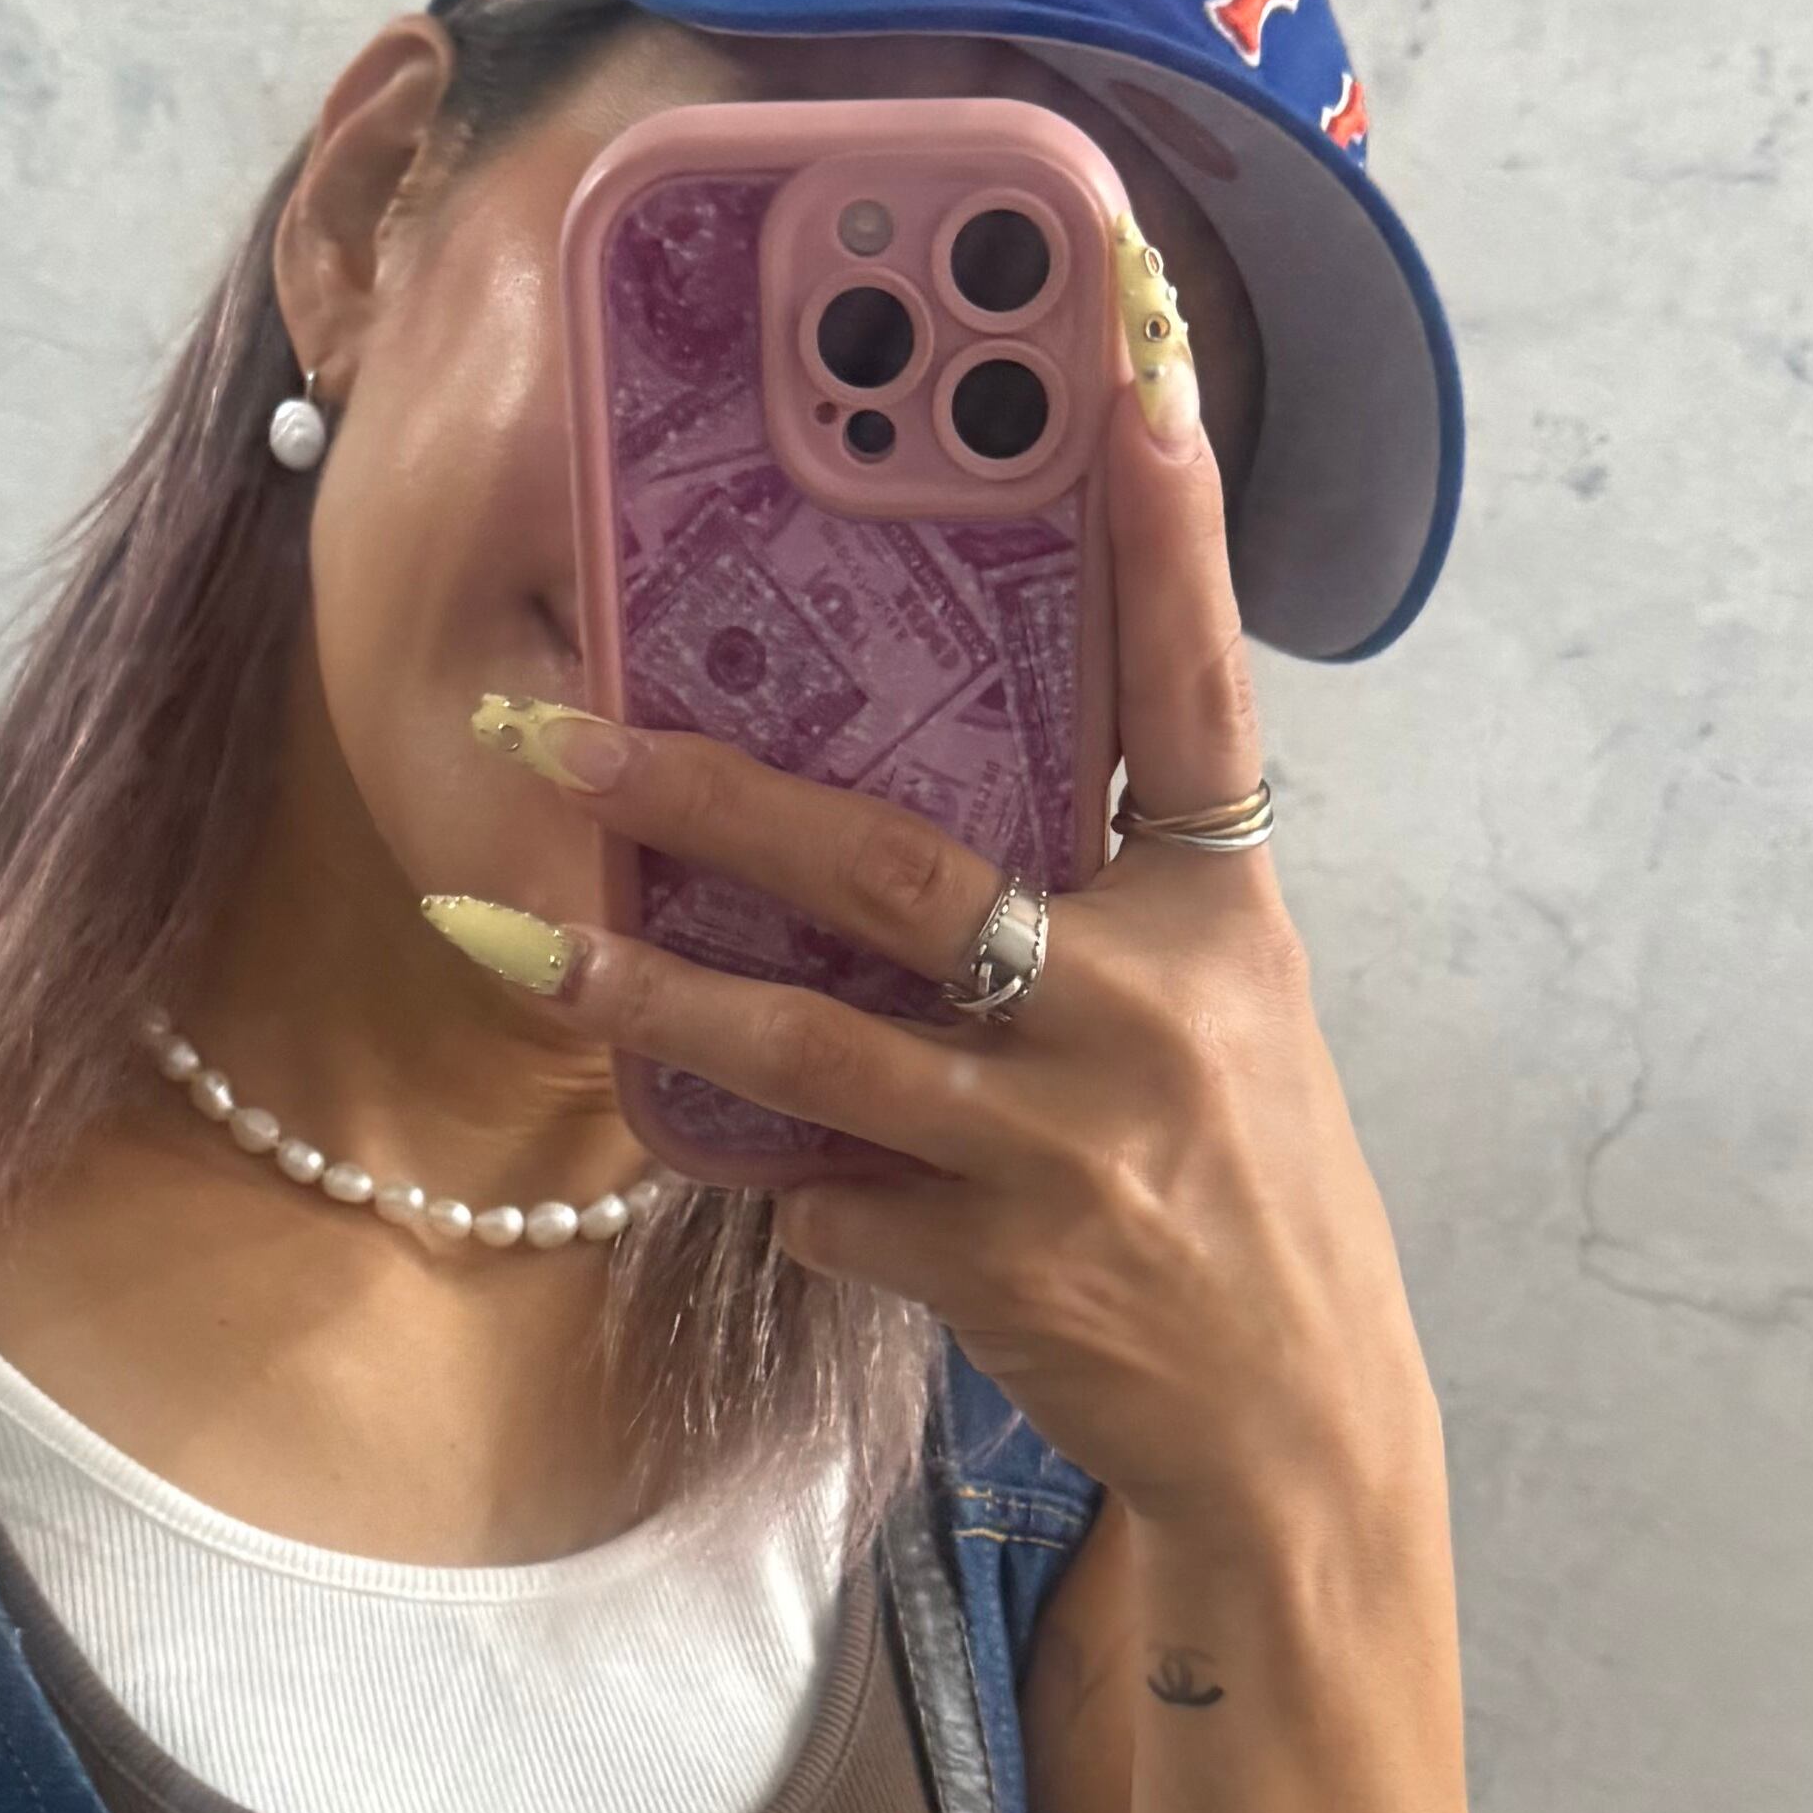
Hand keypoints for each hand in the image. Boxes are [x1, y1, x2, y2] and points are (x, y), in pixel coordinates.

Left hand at [438, 331, 1438, 1537]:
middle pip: (905, 867)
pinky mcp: (999, 1262)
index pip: (1197, 696)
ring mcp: (1068, 1142)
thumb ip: (1105, 917)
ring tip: (517, 938)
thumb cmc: (1244, 1196)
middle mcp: (1151, 1008)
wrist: (1295, 1429)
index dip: (1169, 542)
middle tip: (564, 727)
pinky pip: (828, 1198)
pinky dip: (792, 1186)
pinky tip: (794, 1186)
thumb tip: (918, 826)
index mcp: (1221, 919)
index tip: (1121, 382)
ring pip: (813, 1043)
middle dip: (715, 793)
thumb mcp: (1223, 1023)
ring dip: (650, 989)